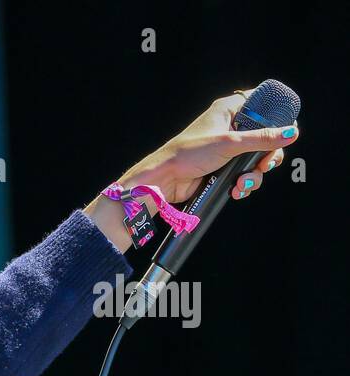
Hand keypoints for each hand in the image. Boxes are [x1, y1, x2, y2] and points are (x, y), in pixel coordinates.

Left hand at [127, 88, 297, 201]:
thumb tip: (292, 132)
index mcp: (228, 110)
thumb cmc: (188, 154)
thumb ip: (262, 138)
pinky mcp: (223, 168)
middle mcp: (230, 128)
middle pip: (265, 137)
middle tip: (264, 165)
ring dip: (254, 174)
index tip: (282, 133)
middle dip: (268, 156)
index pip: (262, 105)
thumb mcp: (230, 143)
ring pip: (256, 159)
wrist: (164, 181)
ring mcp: (227, 149)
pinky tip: (236, 190)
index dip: (275, 118)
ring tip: (243, 183)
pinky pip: (244, 173)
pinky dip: (244, 183)